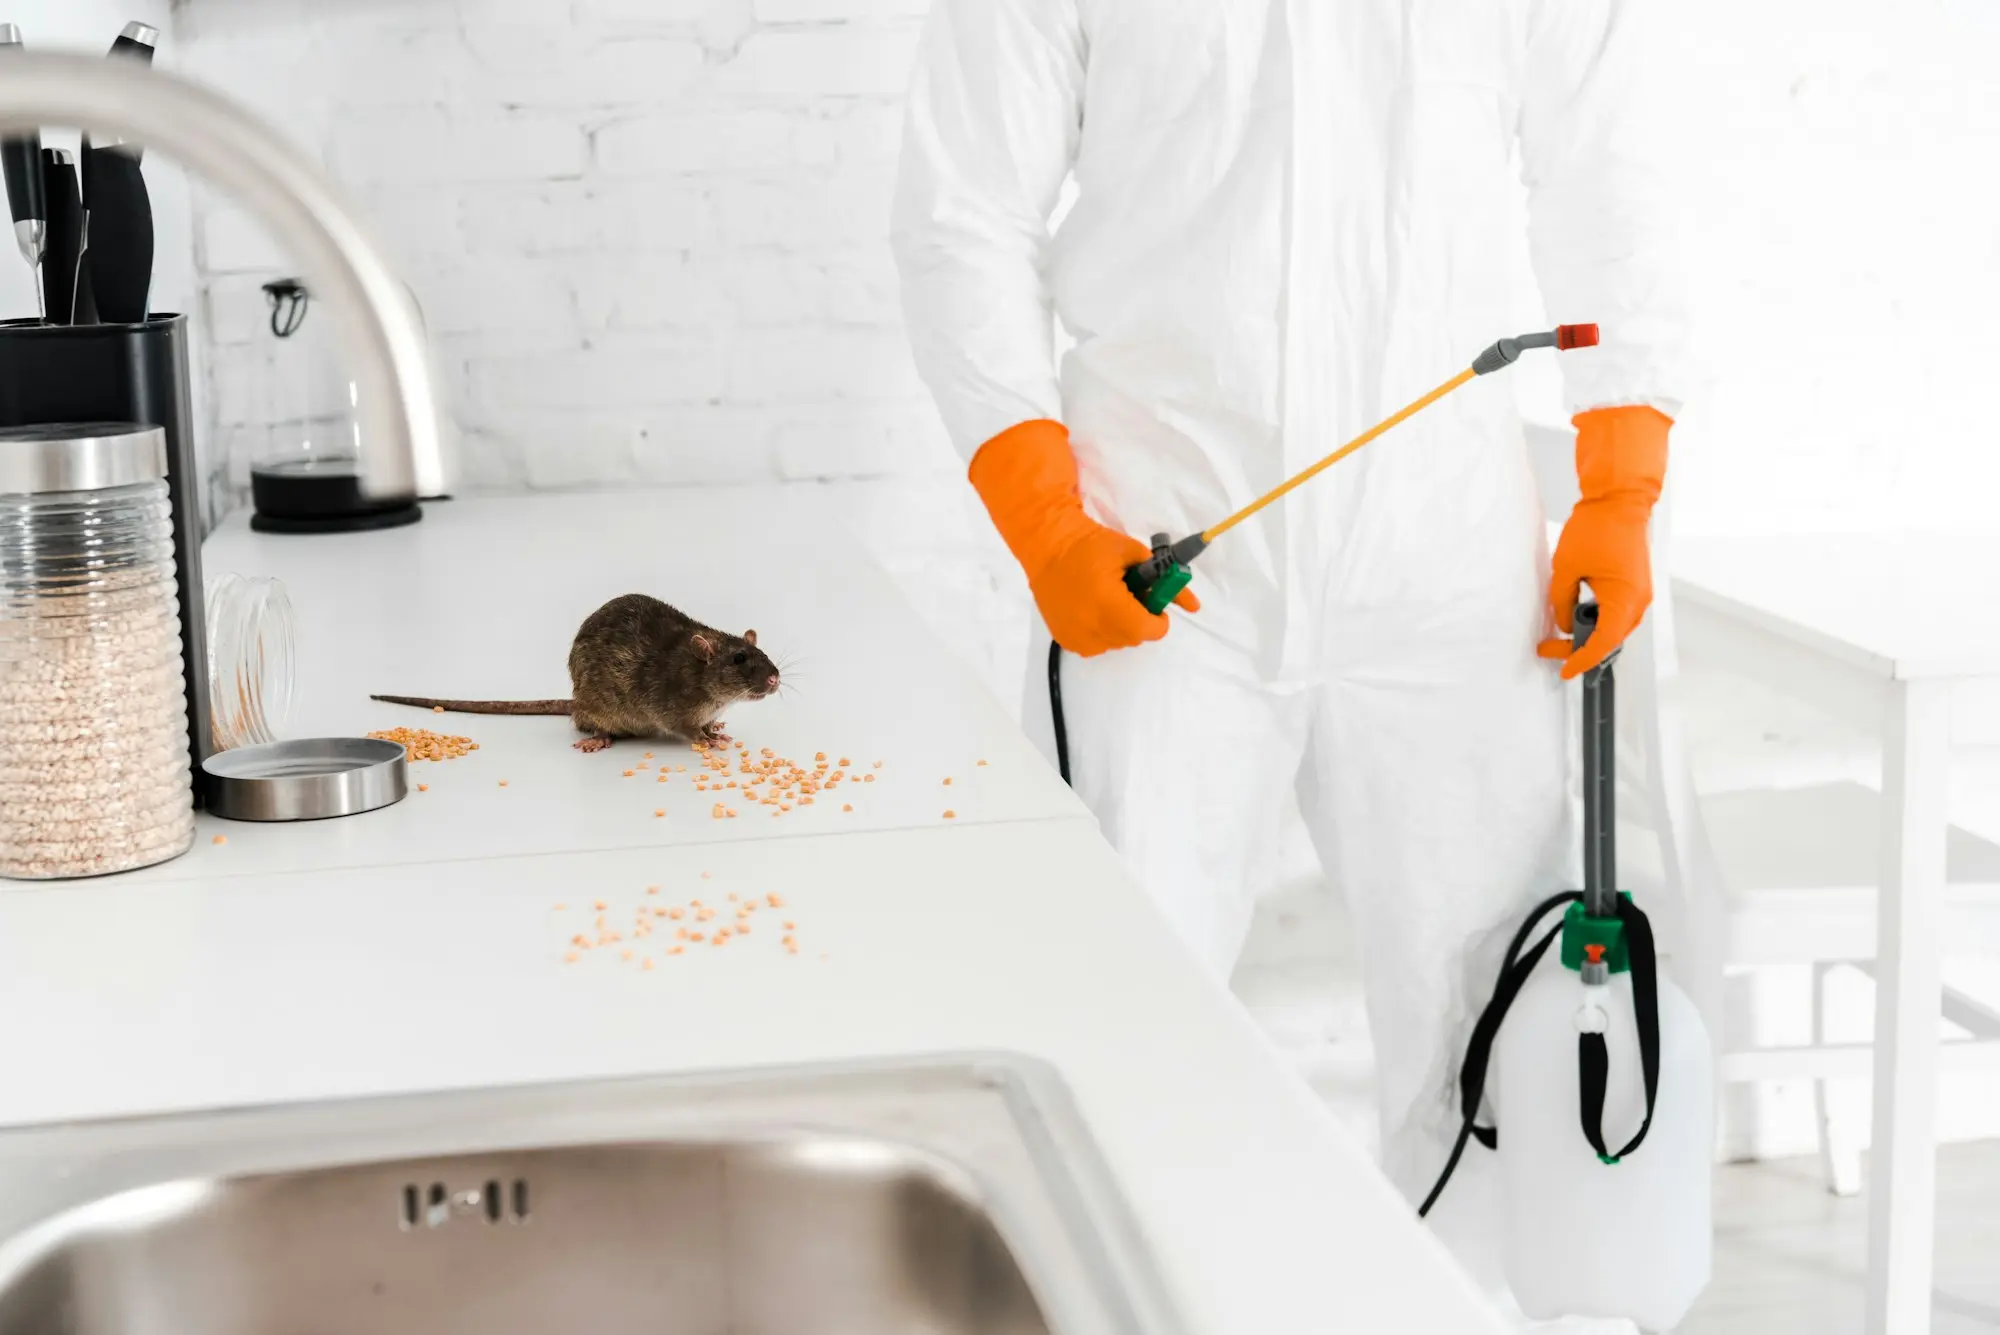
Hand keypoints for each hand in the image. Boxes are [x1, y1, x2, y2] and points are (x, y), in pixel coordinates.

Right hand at [968, 418, 1198, 657]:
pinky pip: (1096, 645)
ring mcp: (1076, 636)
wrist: (1047, 547)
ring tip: (1109, 599)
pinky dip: (1102, 631)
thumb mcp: (1134, 554)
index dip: (1158, 620)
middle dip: (1139, 620)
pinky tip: (1092, 608)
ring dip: (1120, 626)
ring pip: (1115, 643)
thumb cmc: (1091, 544)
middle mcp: (1090, 625)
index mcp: (1109, 602)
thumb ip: (1167, 581)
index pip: (1147, 630)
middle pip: (1133, 637)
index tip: (1154, 605)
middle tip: (1131, 597)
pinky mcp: (1065, 639)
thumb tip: (1193, 605)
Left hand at [1536, 406, 1670, 678]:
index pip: (1603, 644)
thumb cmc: (1596, 528)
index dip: (1581, 660)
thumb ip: (1562, 602)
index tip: (1564, 671)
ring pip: (1614, 627)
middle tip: (1548, 649)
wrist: (1620, 499)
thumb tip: (1564, 624)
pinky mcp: (1636, 585)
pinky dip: (1598, 621)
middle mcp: (1638, 601)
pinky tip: (1577, 619)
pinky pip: (1618, 613)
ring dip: (1588, 635)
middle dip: (1579, 649)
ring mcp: (1640, 593)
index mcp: (1625, 600)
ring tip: (1558, 637)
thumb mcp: (1566, 568)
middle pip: (1610, 639)